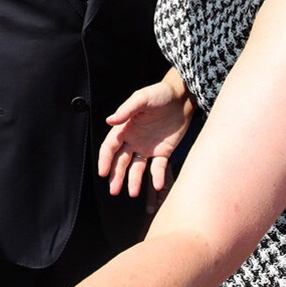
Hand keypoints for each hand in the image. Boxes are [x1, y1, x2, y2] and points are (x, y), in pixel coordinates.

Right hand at [98, 71, 193, 197]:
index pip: (110, 146)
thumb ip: (126, 110)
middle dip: (116, 176)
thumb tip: (109, 121)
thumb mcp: (142, 98)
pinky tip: (156, 185)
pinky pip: (158, 167)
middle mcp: (134, 139)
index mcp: (125, 127)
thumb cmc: (160, 93)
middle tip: (113, 190)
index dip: (105, 159)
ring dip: (133, 181)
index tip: (103, 172)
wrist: (183, 97)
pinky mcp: (163, 151)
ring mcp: (148, 147)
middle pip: (121, 161)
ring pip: (137, 168)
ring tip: (133, 193)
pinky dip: (157, 177)